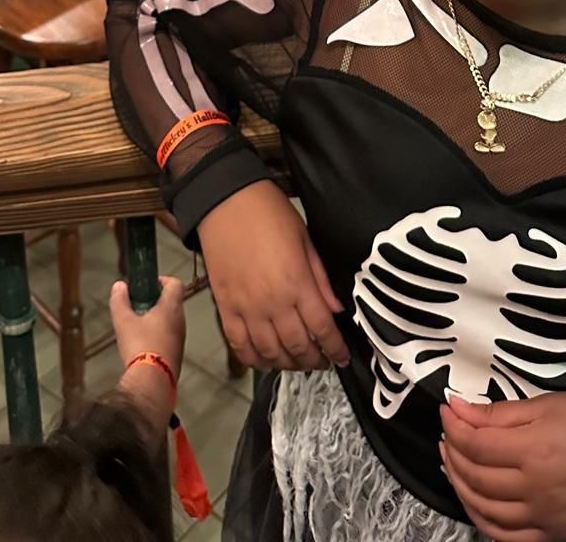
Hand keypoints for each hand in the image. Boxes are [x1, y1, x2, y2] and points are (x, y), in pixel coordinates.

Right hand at [110, 275, 185, 380]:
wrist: (152, 381)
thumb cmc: (139, 345)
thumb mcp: (123, 321)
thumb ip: (120, 300)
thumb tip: (119, 286)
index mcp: (171, 307)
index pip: (175, 283)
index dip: (161, 280)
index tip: (146, 285)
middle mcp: (180, 320)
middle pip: (172, 301)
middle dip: (155, 300)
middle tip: (137, 306)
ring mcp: (181, 338)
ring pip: (171, 320)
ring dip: (156, 319)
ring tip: (137, 326)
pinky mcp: (178, 354)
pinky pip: (170, 336)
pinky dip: (159, 334)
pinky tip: (143, 344)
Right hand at [198, 181, 349, 371]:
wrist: (224, 200)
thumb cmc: (268, 212)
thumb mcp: (304, 238)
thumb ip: (320, 277)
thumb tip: (335, 309)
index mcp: (296, 282)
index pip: (322, 329)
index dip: (335, 349)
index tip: (342, 357)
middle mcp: (272, 302)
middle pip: (298, 346)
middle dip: (314, 360)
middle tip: (321, 361)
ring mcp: (246, 308)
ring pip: (270, 352)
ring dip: (287, 363)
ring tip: (297, 363)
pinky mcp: (225, 307)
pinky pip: (239, 345)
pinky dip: (253, 360)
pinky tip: (265, 361)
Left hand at [439, 393, 565, 541]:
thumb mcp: (543, 405)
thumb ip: (497, 414)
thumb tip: (456, 409)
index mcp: (536, 452)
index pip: (477, 446)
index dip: (454, 428)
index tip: (447, 412)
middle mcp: (538, 490)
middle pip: (476, 478)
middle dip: (453, 454)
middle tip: (448, 436)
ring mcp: (546, 518)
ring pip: (484, 511)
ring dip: (460, 486)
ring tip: (454, 463)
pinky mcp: (553, 534)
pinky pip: (506, 537)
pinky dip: (483, 520)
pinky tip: (474, 499)